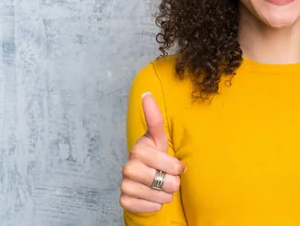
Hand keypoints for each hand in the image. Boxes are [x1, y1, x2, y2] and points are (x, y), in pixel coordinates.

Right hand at [120, 92, 185, 212]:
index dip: (173, 164)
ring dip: (166, 195)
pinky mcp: (124, 199)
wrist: (146, 182)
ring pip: (157, 195)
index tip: (176, 165)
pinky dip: (154, 205)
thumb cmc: (156, 158)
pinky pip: (146, 206)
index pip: (165, 160)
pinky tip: (153, 198)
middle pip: (164, 179)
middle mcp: (129, 164)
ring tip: (163, 188)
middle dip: (173, 182)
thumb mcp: (160, 139)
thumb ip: (155, 119)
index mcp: (141, 148)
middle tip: (171, 178)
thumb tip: (146, 94)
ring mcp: (125, 182)